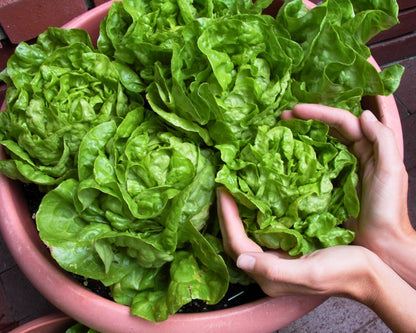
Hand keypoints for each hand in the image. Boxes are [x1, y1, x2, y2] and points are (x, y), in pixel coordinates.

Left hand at [217, 186, 377, 298]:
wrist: (367, 274)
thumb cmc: (344, 273)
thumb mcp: (310, 272)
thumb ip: (274, 270)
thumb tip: (242, 261)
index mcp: (270, 276)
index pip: (238, 244)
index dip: (227, 218)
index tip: (223, 192)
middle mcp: (268, 269)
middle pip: (236, 241)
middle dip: (226, 215)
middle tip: (223, 189)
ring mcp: (276, 260)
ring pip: (246, 236)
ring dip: (236, 216)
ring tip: (233, 193)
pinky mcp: (285, 251)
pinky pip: (261, 233)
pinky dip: (253, 217)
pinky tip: (254, 203)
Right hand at [281, 104, 411, 260]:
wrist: (382, 244)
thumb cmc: (388, 210)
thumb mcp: (391, 171)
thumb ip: (383, 140)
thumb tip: (364, 115)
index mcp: (372, 147)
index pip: (343, 120)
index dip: (320, 112)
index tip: (295, 110)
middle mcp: (357, 153)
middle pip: (331, 127)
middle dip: (309, 118)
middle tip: (284, 115)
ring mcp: (344, 168)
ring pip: (323, 142)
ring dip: (305, 133)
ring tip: (283, 128)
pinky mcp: (333, 183)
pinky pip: (318, 163)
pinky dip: (305, 154)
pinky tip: (291, 153)